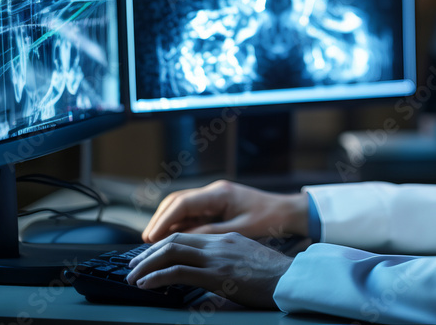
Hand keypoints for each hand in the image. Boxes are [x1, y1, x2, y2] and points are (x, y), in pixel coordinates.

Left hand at [126, 232, 290, 308]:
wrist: (293, 279)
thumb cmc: (276, 278)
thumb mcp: (248, 266)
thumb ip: (227, 270)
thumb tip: (208, 289)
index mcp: (227, 239)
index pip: (188, 236)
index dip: (164, 245)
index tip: (150, 257)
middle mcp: (219, 243)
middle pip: (175, 239)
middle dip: (149, 253)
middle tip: (133, 265)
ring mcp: (217, 256)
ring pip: (171, 251)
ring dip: (147, 264)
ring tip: (133, 276)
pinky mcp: (216, 273)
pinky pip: (178, 271)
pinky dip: (157, 276)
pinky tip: (146, 284)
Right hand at [142, 179, 308, 242]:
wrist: (288, 212)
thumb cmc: (270, 220)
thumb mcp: (241, 230)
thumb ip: (212, 233)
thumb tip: (184, 239)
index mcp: (220, 194)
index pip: (182, 203)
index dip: (163, 221)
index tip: (150, 238)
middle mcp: (214, 192)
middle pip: (176, 202)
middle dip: (159, 220)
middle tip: (146, 242)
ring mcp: (214, 197)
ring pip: (181, 207)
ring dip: (167, 222)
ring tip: (154, 243)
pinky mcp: (216, 205)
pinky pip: (192, 213)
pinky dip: (179, 224)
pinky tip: (173, 239)